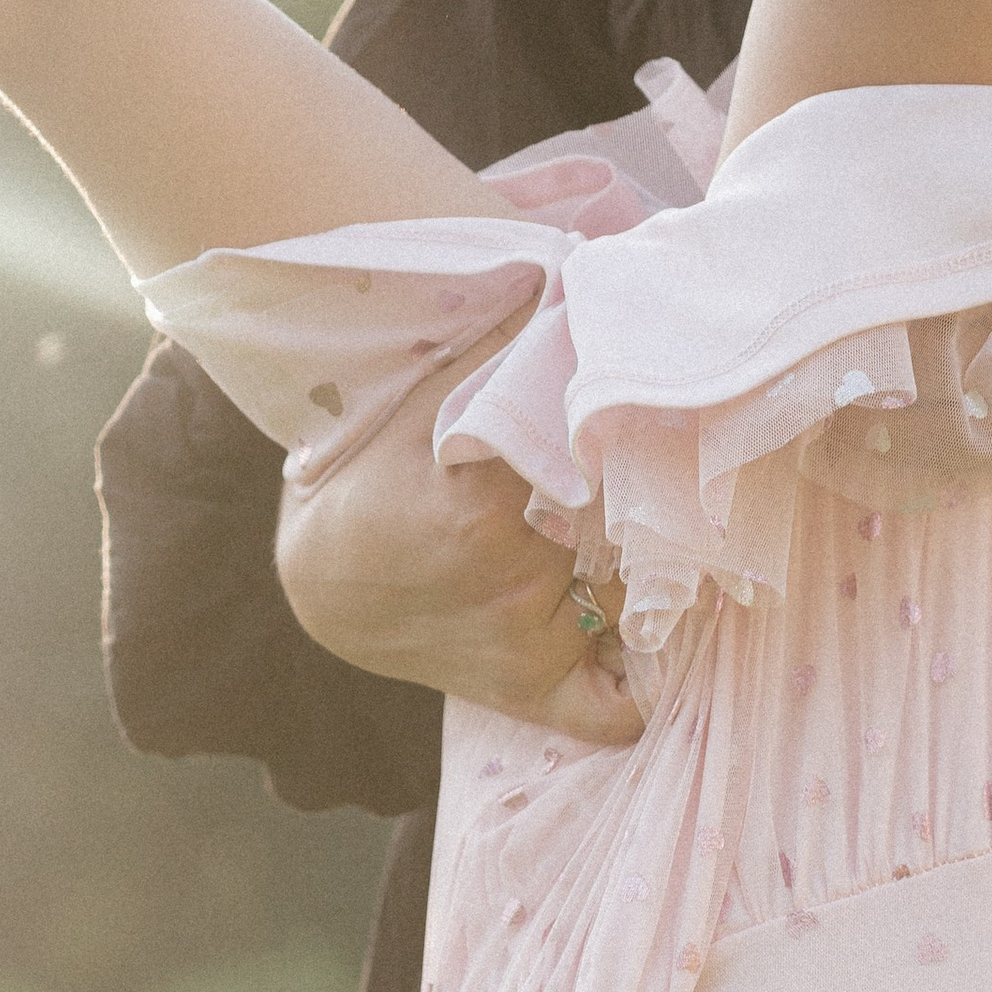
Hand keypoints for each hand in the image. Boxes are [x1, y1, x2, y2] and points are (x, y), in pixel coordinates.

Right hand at [275, 350, 641, 749]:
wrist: (329, 578)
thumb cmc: (381, 475)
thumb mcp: (429, 394)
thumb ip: (506, 343)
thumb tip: (576, 282)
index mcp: (487, 506)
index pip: (606, 463)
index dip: (637, 436)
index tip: (650, 416)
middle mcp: (514, 581)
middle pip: (632, 531)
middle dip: (649, 501)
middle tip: (662, 474)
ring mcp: (525, 644)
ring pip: (637, 598)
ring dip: (654, 571)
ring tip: (653, 536)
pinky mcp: (528, 692)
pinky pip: (612, 709)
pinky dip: (640, 686)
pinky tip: (649, 646)